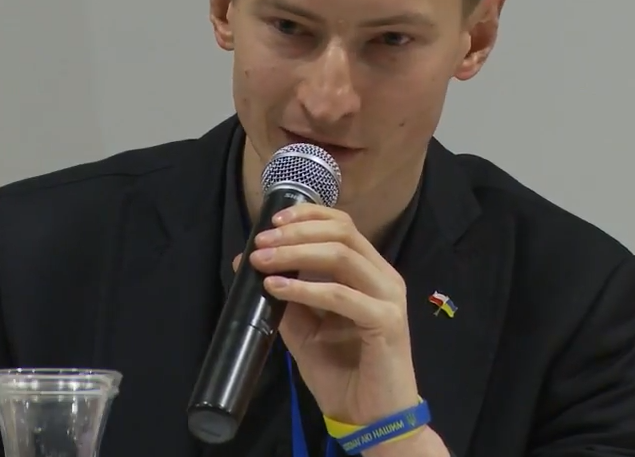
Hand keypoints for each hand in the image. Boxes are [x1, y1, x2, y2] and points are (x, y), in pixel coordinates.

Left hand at [232, 202, 419, 425]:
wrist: (371, 419)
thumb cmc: (342, 373)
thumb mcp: (304, 330)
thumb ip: (286, 296)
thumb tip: (246, 264)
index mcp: (369, 271)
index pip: (342, 224)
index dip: (307, 215)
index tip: (272, 221)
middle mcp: (383, 276)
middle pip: (341, 232)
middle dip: (296, 233)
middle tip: (260, 244)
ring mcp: (388, 297)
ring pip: (342, 255)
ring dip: (296, 254)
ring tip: (262, 263)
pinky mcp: (386, 321)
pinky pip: (342, 295)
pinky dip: (306, 288)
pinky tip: (278, 288)